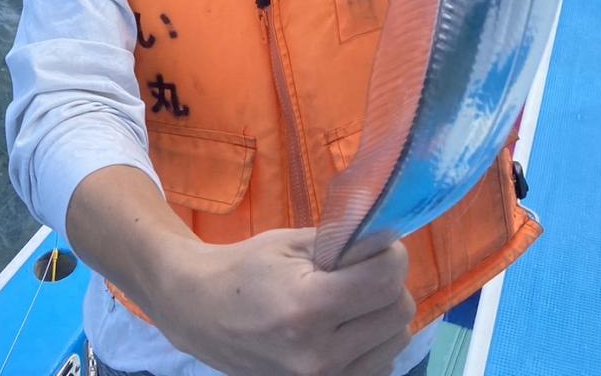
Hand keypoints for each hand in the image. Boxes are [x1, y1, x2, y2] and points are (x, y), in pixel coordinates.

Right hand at [159, 227, 414, 375]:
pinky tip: (346, 326)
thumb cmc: (245, 269)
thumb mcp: (292, 243)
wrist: (202, 313)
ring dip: (383, 313)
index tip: (378, 242)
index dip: (390, 253)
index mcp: (307, 309)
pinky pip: (379, 366)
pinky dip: (373, 342)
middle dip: (388, 281)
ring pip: (396, 342)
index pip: (385, 280)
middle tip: (362, 267)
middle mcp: (320, 356)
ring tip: (351, 298)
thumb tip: (389, 237)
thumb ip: (344, 242)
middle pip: (398, 312)